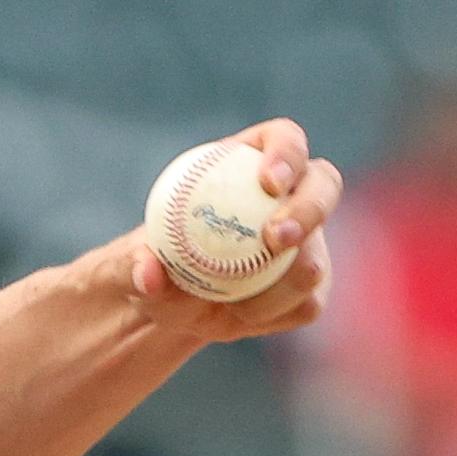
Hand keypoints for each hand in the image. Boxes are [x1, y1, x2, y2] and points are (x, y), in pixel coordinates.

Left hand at [125, 118, 341, 342]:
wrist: (176, 302)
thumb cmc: (157, 264)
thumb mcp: (131, 265)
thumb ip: (134, 265)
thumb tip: (147, 268)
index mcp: (251, 165)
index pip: (284, 139)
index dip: (287, 153)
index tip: (269, 182)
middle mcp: (292, 198)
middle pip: (325, 185)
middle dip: (309, 209)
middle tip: (275, 238)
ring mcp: (311, 243)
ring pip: (316, 258)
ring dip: (280, 285)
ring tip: (235, 306)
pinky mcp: (314, 287)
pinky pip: (308, 302)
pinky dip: (274, 314)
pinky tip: (240, 317)